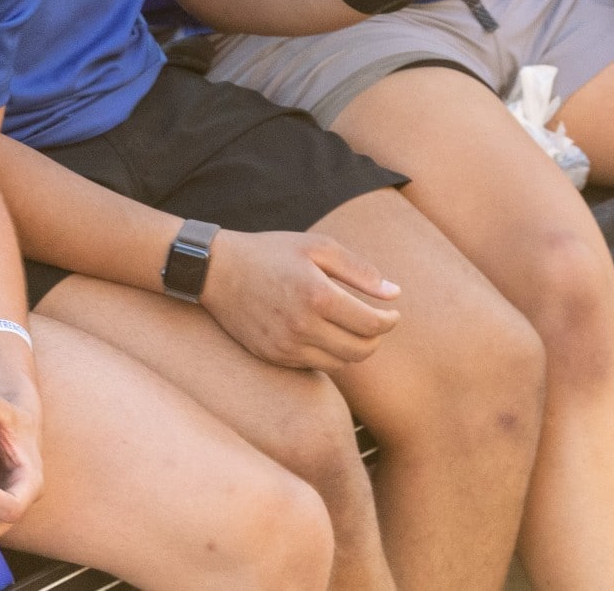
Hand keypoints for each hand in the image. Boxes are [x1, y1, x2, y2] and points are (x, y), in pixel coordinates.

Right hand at [196, 227, 402, 369]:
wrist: (217, 270)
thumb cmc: (272, 252)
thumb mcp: (318, 247)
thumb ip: (360, 271)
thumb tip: (395, 293)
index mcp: (318, 295)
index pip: (372, 325)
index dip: (390, 321)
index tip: (393, 312)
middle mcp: (302, 326)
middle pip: (360, 351)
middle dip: (376, 338)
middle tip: (377, 322)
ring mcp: (286, 347)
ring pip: (340, 363)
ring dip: (354, 349)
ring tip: (352, 328)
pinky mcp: (274, 357)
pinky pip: (315, 366)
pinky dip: (329, 354)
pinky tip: (326, 333)